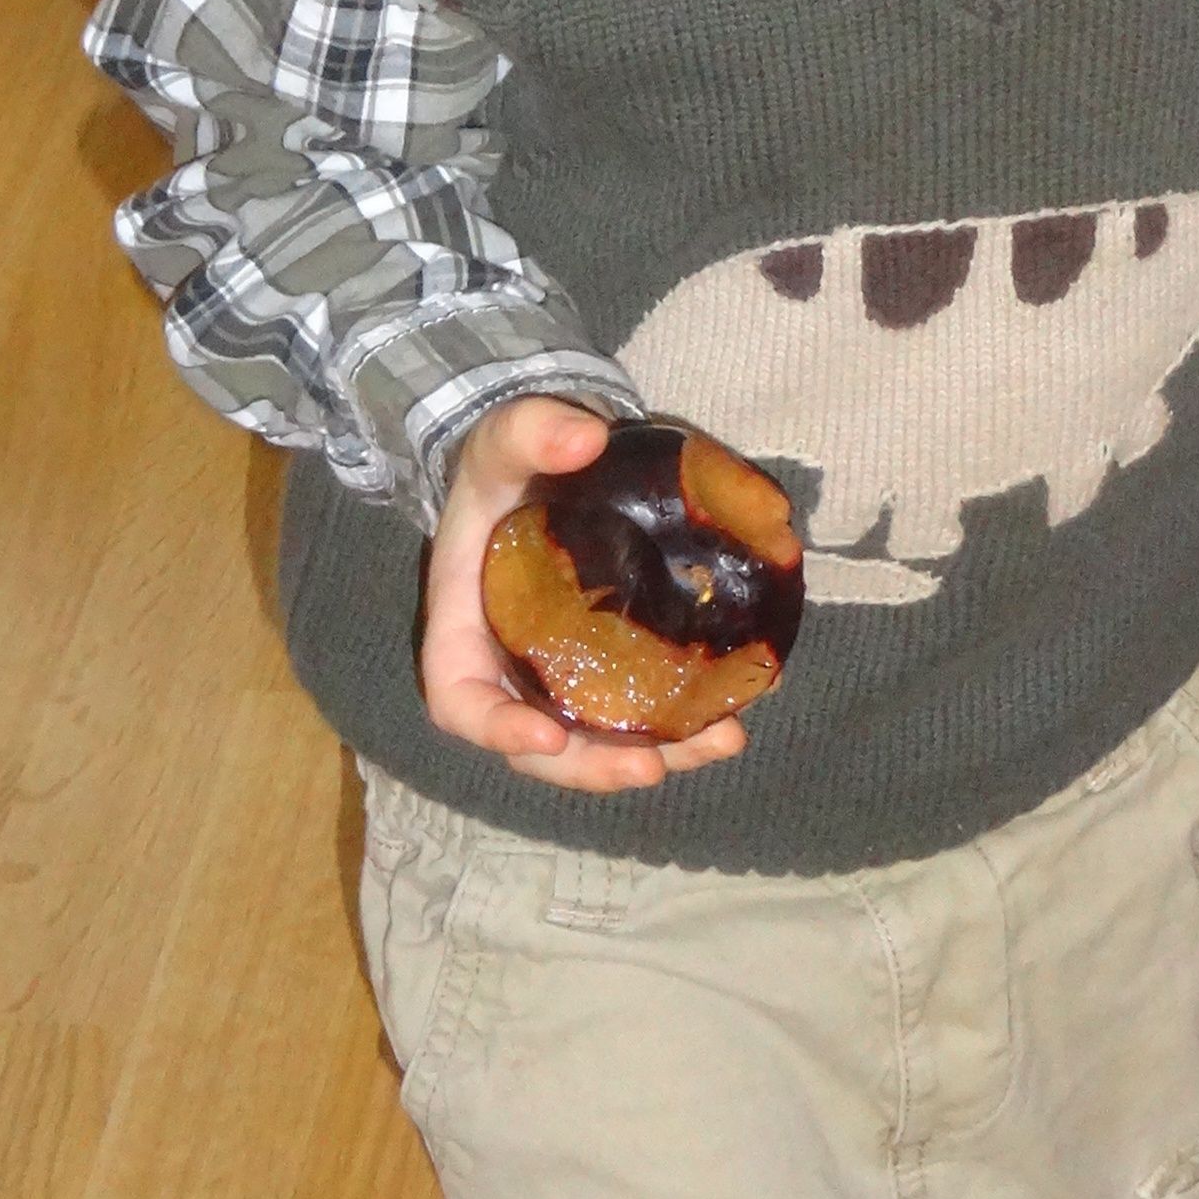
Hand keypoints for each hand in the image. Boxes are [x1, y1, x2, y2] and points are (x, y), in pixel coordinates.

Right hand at [422, 393, 752, 794]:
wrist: (548, 474)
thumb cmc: (510, 469)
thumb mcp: (505, 439)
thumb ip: (530, 430)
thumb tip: (583, 437)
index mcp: (464, 631)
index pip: (461, 701)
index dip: (498, 730)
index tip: (547, 738)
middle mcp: (511, 670)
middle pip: (541, 748)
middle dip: (593, 767)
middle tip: (651, 767)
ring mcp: (566, 677)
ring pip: (601, 742)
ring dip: (660, 755)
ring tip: (720, 741)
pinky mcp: (615, 668)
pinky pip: (643, 712)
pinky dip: (687, 723)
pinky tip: (737, 710)